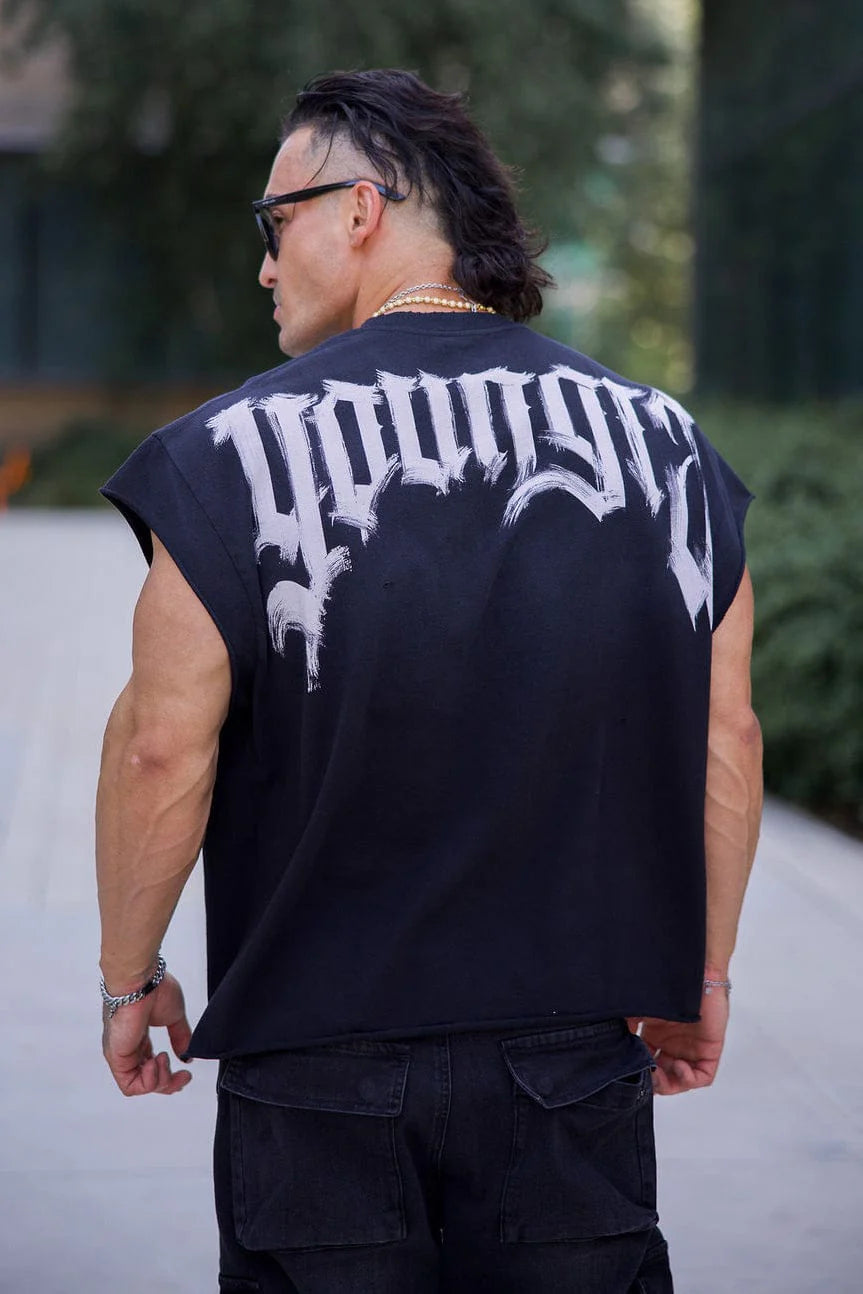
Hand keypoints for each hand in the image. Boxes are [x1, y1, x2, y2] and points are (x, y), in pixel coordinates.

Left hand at [101, 971, 192, 1096]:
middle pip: (147, 1080)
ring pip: (139, 1085)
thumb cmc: (154, 989)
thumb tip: (186, 1056)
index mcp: (140, 1037)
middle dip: (168, 1083)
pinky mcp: (116, 1058)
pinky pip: (129, 1085)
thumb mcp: (174, 1017)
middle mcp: (130, 1047)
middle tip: (183, 1076)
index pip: (151, 1066)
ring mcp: (122, 1054)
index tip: (186, 1071)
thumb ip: (180, 1037)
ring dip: (159, 1081)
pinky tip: (156, 1062)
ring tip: (165, 1059)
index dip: (170, 1075)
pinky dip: (148, 1082)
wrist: (140, 981)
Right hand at [627, 984, 728, 1095]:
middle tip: (646, 1076)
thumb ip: (627, 1021)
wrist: (697, 974)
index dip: (640, 1070)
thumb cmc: (671, 987)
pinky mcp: (710, 1051)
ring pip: (681, 1080)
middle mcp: (674, 1046)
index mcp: (657, 1037)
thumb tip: (612, 1037)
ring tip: (659, 1074)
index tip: (630, 1069)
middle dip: (654, 1082)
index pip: (647, 1063)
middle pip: (663, 1076)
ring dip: (669, 1083)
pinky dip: (688, 1078)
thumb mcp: (642, 1007)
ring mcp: (692, 1050)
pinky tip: (678, 1065)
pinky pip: (701, 1077)